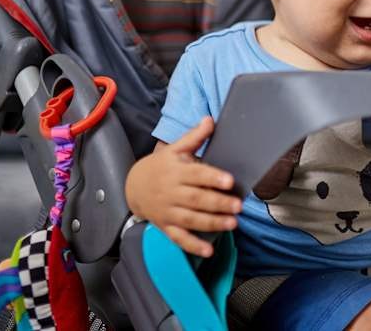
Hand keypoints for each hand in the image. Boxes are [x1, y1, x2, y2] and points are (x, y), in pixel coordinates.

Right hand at [125, 117, 241, 256]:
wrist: (133, 186)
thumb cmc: (160, 166)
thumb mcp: (174, 149)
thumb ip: (194, 137)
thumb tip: (211, 119)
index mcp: (175, 171)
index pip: (197, 174)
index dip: (213, 178)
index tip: (229, 181)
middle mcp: (171, 192)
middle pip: (196, 199)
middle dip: (218, 203)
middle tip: (238, 206)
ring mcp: (167, 211)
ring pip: (190, 219)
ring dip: (211, 223)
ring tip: (232, 224)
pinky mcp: (166, 226)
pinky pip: (179, 238)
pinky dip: (193, 245)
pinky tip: (209, 250)